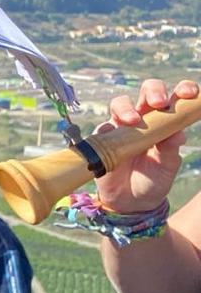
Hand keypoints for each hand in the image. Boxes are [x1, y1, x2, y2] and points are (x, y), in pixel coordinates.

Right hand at [95, 78, 198, 212]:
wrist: (130, 202)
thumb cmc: (154, 180)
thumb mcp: (167, 166)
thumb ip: (171, 149)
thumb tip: (177, 132)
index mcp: (166, 122)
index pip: (175, 99)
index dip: (183, 91)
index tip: (189, 93)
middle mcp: (144, 119)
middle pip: (147, 91)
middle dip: (154, 91)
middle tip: (159, 103)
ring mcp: (122, 126)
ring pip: (121, 103)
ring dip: (127, 107)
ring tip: (133, 121)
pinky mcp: (103, 138)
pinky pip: (103, 126)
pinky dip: (108, 128)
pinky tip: (112, 138)